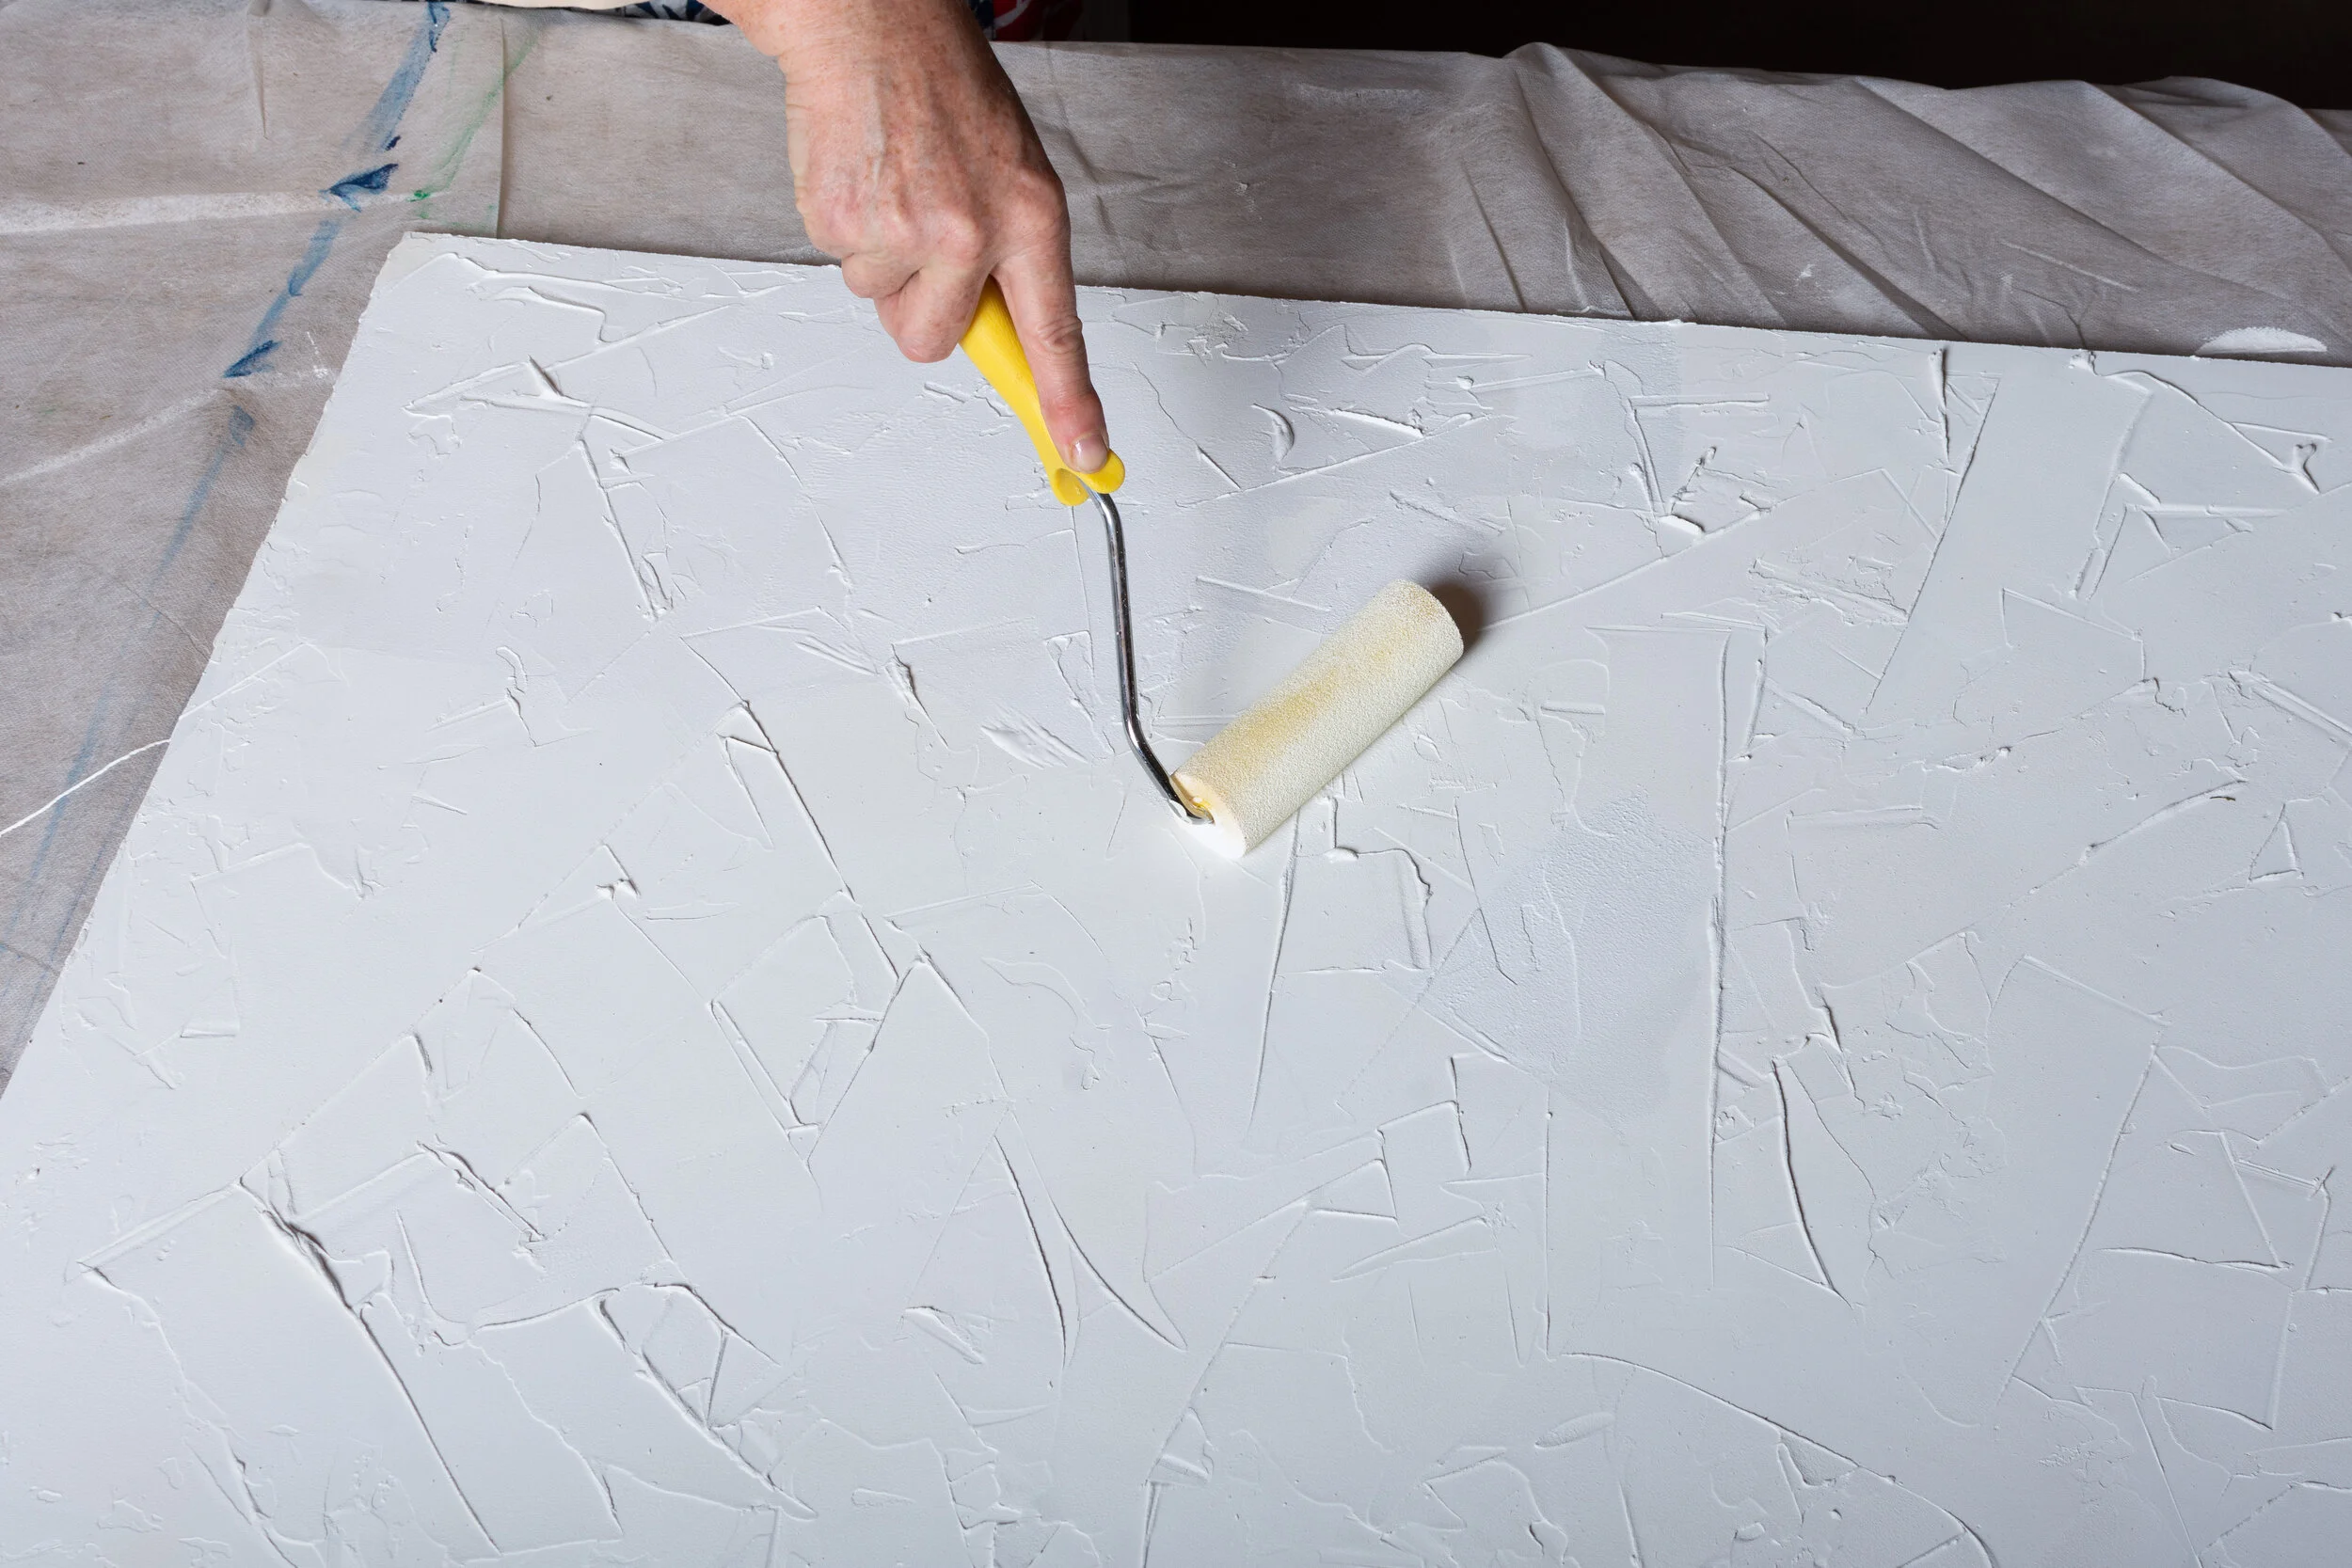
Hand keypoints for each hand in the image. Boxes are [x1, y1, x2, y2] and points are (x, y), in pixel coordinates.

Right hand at [715, 0, 1110, 472]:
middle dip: (922, 307)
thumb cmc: (943, 90)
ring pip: (884, 303)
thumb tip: (1002, 333)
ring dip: (883, 260)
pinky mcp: (844, 224)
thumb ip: (1012, 257)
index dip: (1069, 404)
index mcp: (1031, 217)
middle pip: (936, 340)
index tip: (1083, 456)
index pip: (1056, 334)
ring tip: (895, 184)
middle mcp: (973, 232)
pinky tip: (865, 173)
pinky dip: (847, 229)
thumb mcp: (1012, 171)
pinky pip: (842, 265)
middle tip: (924, 239)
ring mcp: (906, 232)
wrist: (872, 25)